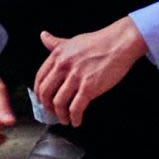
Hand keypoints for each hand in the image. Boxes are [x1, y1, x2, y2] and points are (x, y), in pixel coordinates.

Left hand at [31, 20, 146, 124]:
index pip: (40, 78)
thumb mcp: (72, 40)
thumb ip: (56, 43)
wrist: (120, 43)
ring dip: (61, 115)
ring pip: (59, 103)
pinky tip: (77, 121)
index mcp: (58, 56)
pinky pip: (76, 108)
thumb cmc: (100, 42)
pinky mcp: (89, 87)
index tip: (42, 100)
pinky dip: (74, 118)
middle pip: (46, 93)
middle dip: (47, 107)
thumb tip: (44, 37)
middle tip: (52, 112)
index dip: (39, 94)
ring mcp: (76, 77)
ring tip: (65, 119)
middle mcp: (63, 66)